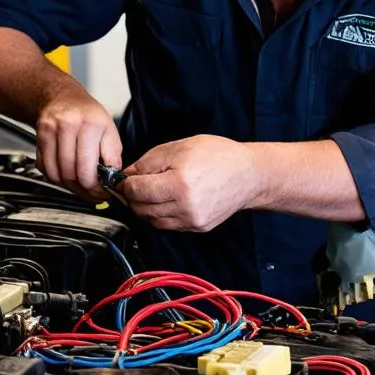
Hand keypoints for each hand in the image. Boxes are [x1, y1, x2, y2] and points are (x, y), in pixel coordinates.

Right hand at [35, 85, 121, 201]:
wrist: (64, 97)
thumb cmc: (88, 114)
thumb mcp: (109, 130)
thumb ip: (112, 156)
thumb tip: (112, 179)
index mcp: (91, 124)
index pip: (87, 169)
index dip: (94, 188)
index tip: (100, 192)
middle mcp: (69, 126)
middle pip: (70, 174)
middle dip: (82, 190)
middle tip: (91, 193)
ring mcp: (51, 130)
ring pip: (56, 174)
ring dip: (69, 186)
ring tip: (80, 184)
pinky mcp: (39, 137)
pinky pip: (45, 168)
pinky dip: (55, 176)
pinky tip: (66, 172)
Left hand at [120, 135, 257, 231]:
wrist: (248, 174)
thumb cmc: (218, 155)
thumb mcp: (180, 146)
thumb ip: (149, 161)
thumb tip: (129, 174)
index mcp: (180, 183)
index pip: (138, 191)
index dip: (127, 184)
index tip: (126, 178)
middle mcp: (186, 206)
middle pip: (142, 208)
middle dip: (133, 197)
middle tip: (135, 184)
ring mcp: (192, 220)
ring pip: (153, 220)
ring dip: (145, 208)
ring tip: (150, 192)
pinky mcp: (198, 227)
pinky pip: (168, 225)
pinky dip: (160, 215)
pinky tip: (166, 200)